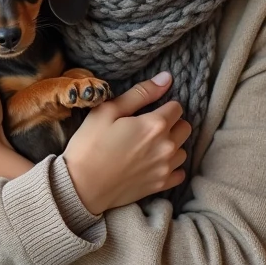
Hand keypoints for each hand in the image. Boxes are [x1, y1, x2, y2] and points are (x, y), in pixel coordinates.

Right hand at [63, 72, 190, 214]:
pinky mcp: (160, 185)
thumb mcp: (108, 110)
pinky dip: (171, 167)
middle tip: (148, 127)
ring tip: (150, 146)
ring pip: (183, 150)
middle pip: (185, 127)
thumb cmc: (90, 145)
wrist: (81, 186)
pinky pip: (179, 173)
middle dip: (171, 124)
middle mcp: (166, 146)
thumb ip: (140, 93)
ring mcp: (165, 168)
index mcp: (155, 124)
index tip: (147, 111)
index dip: (163, 105)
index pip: (177, 107)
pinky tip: (154, 164)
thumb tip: (166, 78)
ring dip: (172, 145)